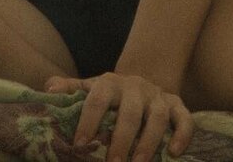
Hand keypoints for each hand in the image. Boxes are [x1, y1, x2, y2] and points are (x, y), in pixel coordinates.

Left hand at [45, 72, 193, 161]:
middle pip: (130, 112)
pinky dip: (182, 134)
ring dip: (149, 143)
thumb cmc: (110, 94)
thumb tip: (48, 89)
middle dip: (121, 140)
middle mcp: (135, 86)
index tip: (80, 144)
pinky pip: (184, 117)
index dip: (88, 120)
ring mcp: (158, 95)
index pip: (97, 98)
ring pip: (158, 117)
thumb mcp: (90, 88)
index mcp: (110, 83)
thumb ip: (70, 89)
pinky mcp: (177, 104)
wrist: (141, 80)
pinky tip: (173, 153)